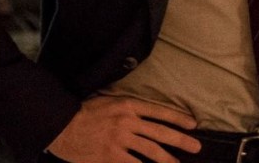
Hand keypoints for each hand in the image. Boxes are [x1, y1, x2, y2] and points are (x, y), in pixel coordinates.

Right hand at [46, 96, 200, 162]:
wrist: (62, 126)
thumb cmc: (85, 113)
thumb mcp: (110, 101)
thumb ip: (129, 108)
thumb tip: (148, 116)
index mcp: (128, 105)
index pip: (159, 112)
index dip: (178, 118)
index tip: (193, 124)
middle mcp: (127, 122)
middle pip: (160, 132)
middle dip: (181, 140)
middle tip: (197, 147)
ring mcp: (120, 140)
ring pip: (151, 151)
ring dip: (168, 160)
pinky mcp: (111, 157)